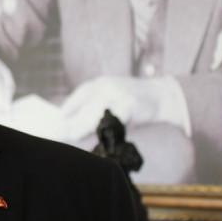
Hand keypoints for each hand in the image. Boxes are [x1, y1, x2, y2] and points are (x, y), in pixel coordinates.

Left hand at [59, 75, 177, 143]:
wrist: (164, 97)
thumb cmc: (134, 100)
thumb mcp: (113, 97)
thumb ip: (94, 107)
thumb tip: (70, 124)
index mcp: (101, 83)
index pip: (79, 96)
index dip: (67, 109)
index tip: (57, 121)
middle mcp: (108, 86)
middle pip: (84, 107)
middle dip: (70, 123)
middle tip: (58, 135)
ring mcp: (119, 95)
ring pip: (95, 115)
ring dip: (81, 127)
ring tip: (70, 137)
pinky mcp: (130, 106)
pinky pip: (112, 121)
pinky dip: (103, 130)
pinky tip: (96, 137)